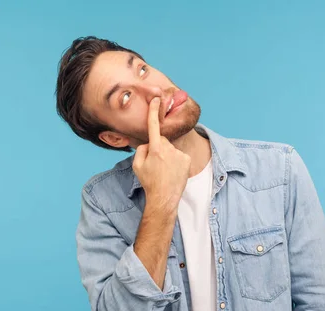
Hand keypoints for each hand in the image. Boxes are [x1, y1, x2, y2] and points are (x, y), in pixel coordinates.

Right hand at [132, 97, 190, 212]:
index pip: (153, 126)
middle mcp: (168, 149)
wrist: (164, 197)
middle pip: (161, 141)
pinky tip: (173, 171)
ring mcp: (179, 154)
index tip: (155, 99)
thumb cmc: (149, 181)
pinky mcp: (187, 159)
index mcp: (155, 149)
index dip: (153, 111)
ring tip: (164, 170)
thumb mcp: (137, 165)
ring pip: (170, 148)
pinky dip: (175, 161)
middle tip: (155, 165)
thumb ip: (141, 149)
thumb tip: (149, 143)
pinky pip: (178, 155)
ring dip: (167, 156)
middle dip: (158, 148)